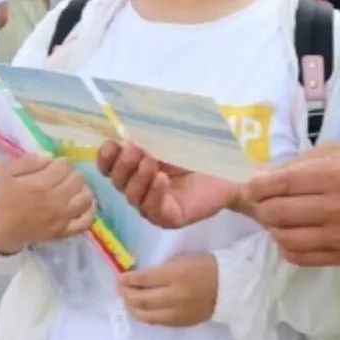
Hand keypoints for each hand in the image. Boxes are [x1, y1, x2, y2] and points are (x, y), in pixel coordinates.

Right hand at [0, 154, 95, 253]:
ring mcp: (61, 218)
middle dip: (70, 175)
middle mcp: (54, 201)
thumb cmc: (5, 198)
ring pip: (86, 197)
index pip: (66, 165)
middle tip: (60, 179)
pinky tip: (81, 204)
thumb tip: (50, 158)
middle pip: (78, 178)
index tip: (53, 168)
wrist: (0, 230)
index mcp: (40, 185)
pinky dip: (88, 211)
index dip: (61, 163)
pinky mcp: (63, 232)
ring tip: (71, 191)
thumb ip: (29, 160)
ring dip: (80, 190)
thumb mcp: (8, 172)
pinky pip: (86, 221)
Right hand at [97, 141, 242, 228]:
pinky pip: (154, 209)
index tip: (111, 144)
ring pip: (133, 197)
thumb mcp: (174, 140)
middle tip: (134, 150)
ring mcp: (154, 205)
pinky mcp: (170, 217)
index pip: (111, 167)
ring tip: (150, 162)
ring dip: (138, 178)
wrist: (232, 172)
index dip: (107, 157)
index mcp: (138, 168)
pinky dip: (154, 194)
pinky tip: (161, 179)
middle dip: (123, 165)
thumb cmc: (201, 153)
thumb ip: (154, 134)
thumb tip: (132, 122)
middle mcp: (141, 188)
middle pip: (118, 182)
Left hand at [118, 254, 216, 326]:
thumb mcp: (184, 258)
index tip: (120, 277)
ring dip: (133, 308)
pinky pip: (158, 322)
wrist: (230, 285)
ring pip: (146, 315)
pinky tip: (141, 310)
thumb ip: (163, 268)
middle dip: (127, 294)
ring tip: (128, 301)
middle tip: (121, 288)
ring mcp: (177, 312)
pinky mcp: (181, 323)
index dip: (129, 279)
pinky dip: (146, 316)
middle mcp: (175, 295)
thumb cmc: (206, 265)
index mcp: (176, 274)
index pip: (145, 278)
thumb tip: (143, 276)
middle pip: (142, 299)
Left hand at [248, 143, 339, 265]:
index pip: (282, 184)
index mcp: (335, 174)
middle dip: (261, 207)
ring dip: (273, 227)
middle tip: (262, 201)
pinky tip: (292, 232)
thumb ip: (302, 162)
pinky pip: (300, 257)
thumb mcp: (339, 149)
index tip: (247, 186)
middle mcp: (337, 207)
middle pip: (278, 214)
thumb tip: (264, 177)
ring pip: (284, 238)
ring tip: (278, 216)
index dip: (257, 186)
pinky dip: (287, 245)